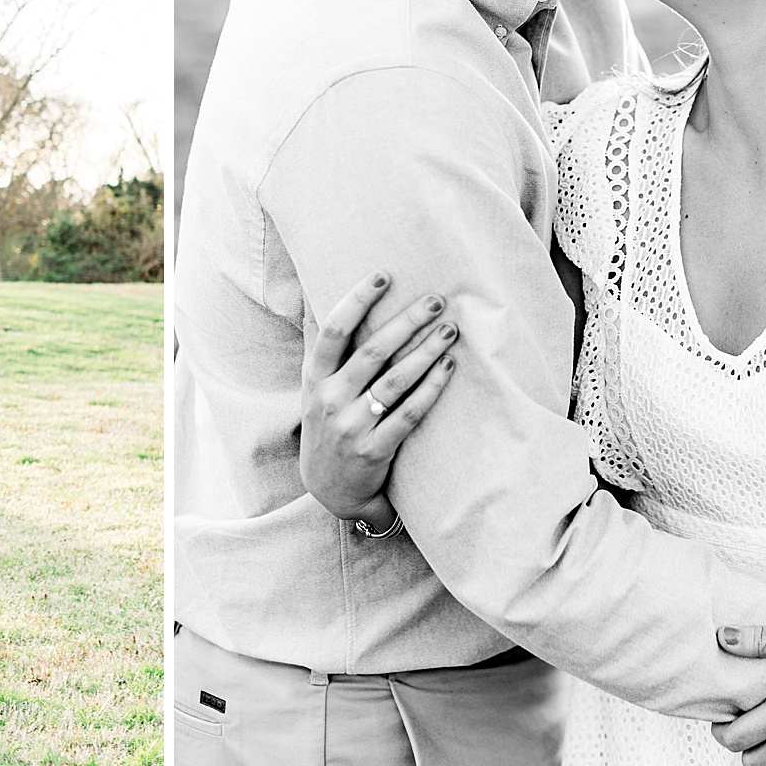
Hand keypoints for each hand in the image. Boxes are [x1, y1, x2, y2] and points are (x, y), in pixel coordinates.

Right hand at [298, 270, 457, 524]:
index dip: (357, 300)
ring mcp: (351, 426)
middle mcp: (330, 399)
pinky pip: (409, 414)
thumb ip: (324, 351)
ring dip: (426, 352)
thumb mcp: (314, 390)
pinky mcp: (374, 449)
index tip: (383, 276)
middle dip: (407, 321)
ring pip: (395, 381)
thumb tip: (327, 301)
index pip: (333, 331)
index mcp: (314, 379)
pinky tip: (449, 368)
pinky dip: (431, 389)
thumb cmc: (328, 426)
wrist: (330, 489)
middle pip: (372, 351)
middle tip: (435, 299)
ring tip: (451, 329)